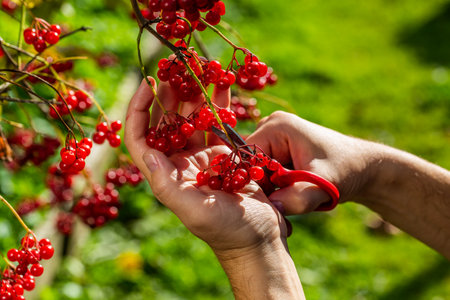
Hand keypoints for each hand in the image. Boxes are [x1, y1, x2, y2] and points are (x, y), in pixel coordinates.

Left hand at [124, 78, 287, 252]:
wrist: (259, 239)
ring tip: (198, 68)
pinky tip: (222, 84)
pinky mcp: (224, 155)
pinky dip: (219, 104)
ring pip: (193, 119)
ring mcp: (202, 158)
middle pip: (167, 122)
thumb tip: (146, 154)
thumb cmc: (227, 231)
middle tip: (176, 68)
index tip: (147, 84)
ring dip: (194, 94)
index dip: (138, 110)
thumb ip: (168, 185)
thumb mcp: (196, 212)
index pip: (141, 138)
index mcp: (166, 176)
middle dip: (169, 94)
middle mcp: (180, 164)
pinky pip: (218, 124)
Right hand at [246, 111, 374, 213]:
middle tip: (280, 204)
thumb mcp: (322, 185)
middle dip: (261, 186)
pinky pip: (264, 170)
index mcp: (277, 126)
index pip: (245, 156)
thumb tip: (272, 207)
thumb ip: (298, 197)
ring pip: (255, 169)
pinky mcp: (277, 146)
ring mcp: (274, 135)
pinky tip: (289, 193)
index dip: (250, 181)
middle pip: (248, 163)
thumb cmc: (346, 170)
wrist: (364, 167)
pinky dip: (273, 185)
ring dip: (268, 187)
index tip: (264, 203)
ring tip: (288, 198)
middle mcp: (271, 125)